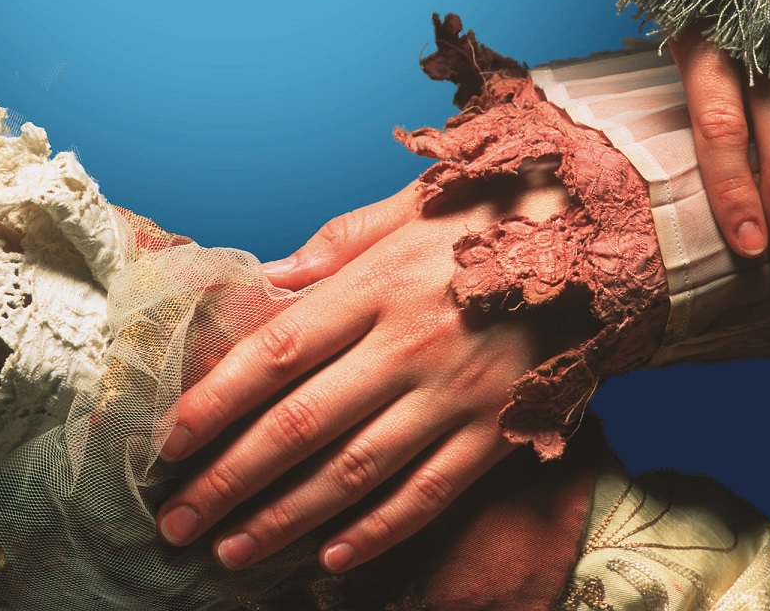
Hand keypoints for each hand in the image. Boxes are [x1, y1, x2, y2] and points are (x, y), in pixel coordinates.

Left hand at [154, 175, 577, 575]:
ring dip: (285, 520)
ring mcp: (456, 395)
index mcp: (376, 285)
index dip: (215, 401)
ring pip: (355, 473)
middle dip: (229, 479)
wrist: (603, 237)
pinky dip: (377, 534)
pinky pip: (429, 495)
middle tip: (175, 518)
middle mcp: (409, 344)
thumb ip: (335, 245)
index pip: (275, 352)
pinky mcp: (498, 430)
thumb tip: (268, 280)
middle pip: (301, 424)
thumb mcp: (407, 209)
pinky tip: (329, 560)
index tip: (166, 440)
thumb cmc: (490, 214)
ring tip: (229, 550)